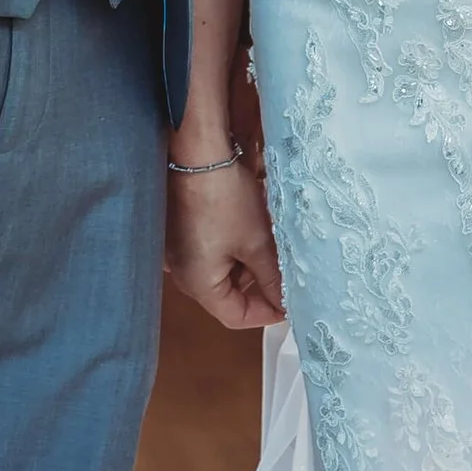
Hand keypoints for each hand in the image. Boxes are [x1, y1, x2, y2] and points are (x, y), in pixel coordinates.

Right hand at [164, 138, 283, 329]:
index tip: (292, 302)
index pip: (235, 317)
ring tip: (272, 240)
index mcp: (197, 284)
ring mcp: (179, 251)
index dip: (267, 313)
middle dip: (260, 282)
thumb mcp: (257, 243)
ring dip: (249, 261)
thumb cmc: (224, 198)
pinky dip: (235, 244)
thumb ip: (272, 278)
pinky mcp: (180, 231)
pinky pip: (212, 249)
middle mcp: (182, 272)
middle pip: (228, 293)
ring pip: (222, 269)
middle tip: (287, 268)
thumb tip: (285, 303)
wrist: (197, 153)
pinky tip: (253, 225)